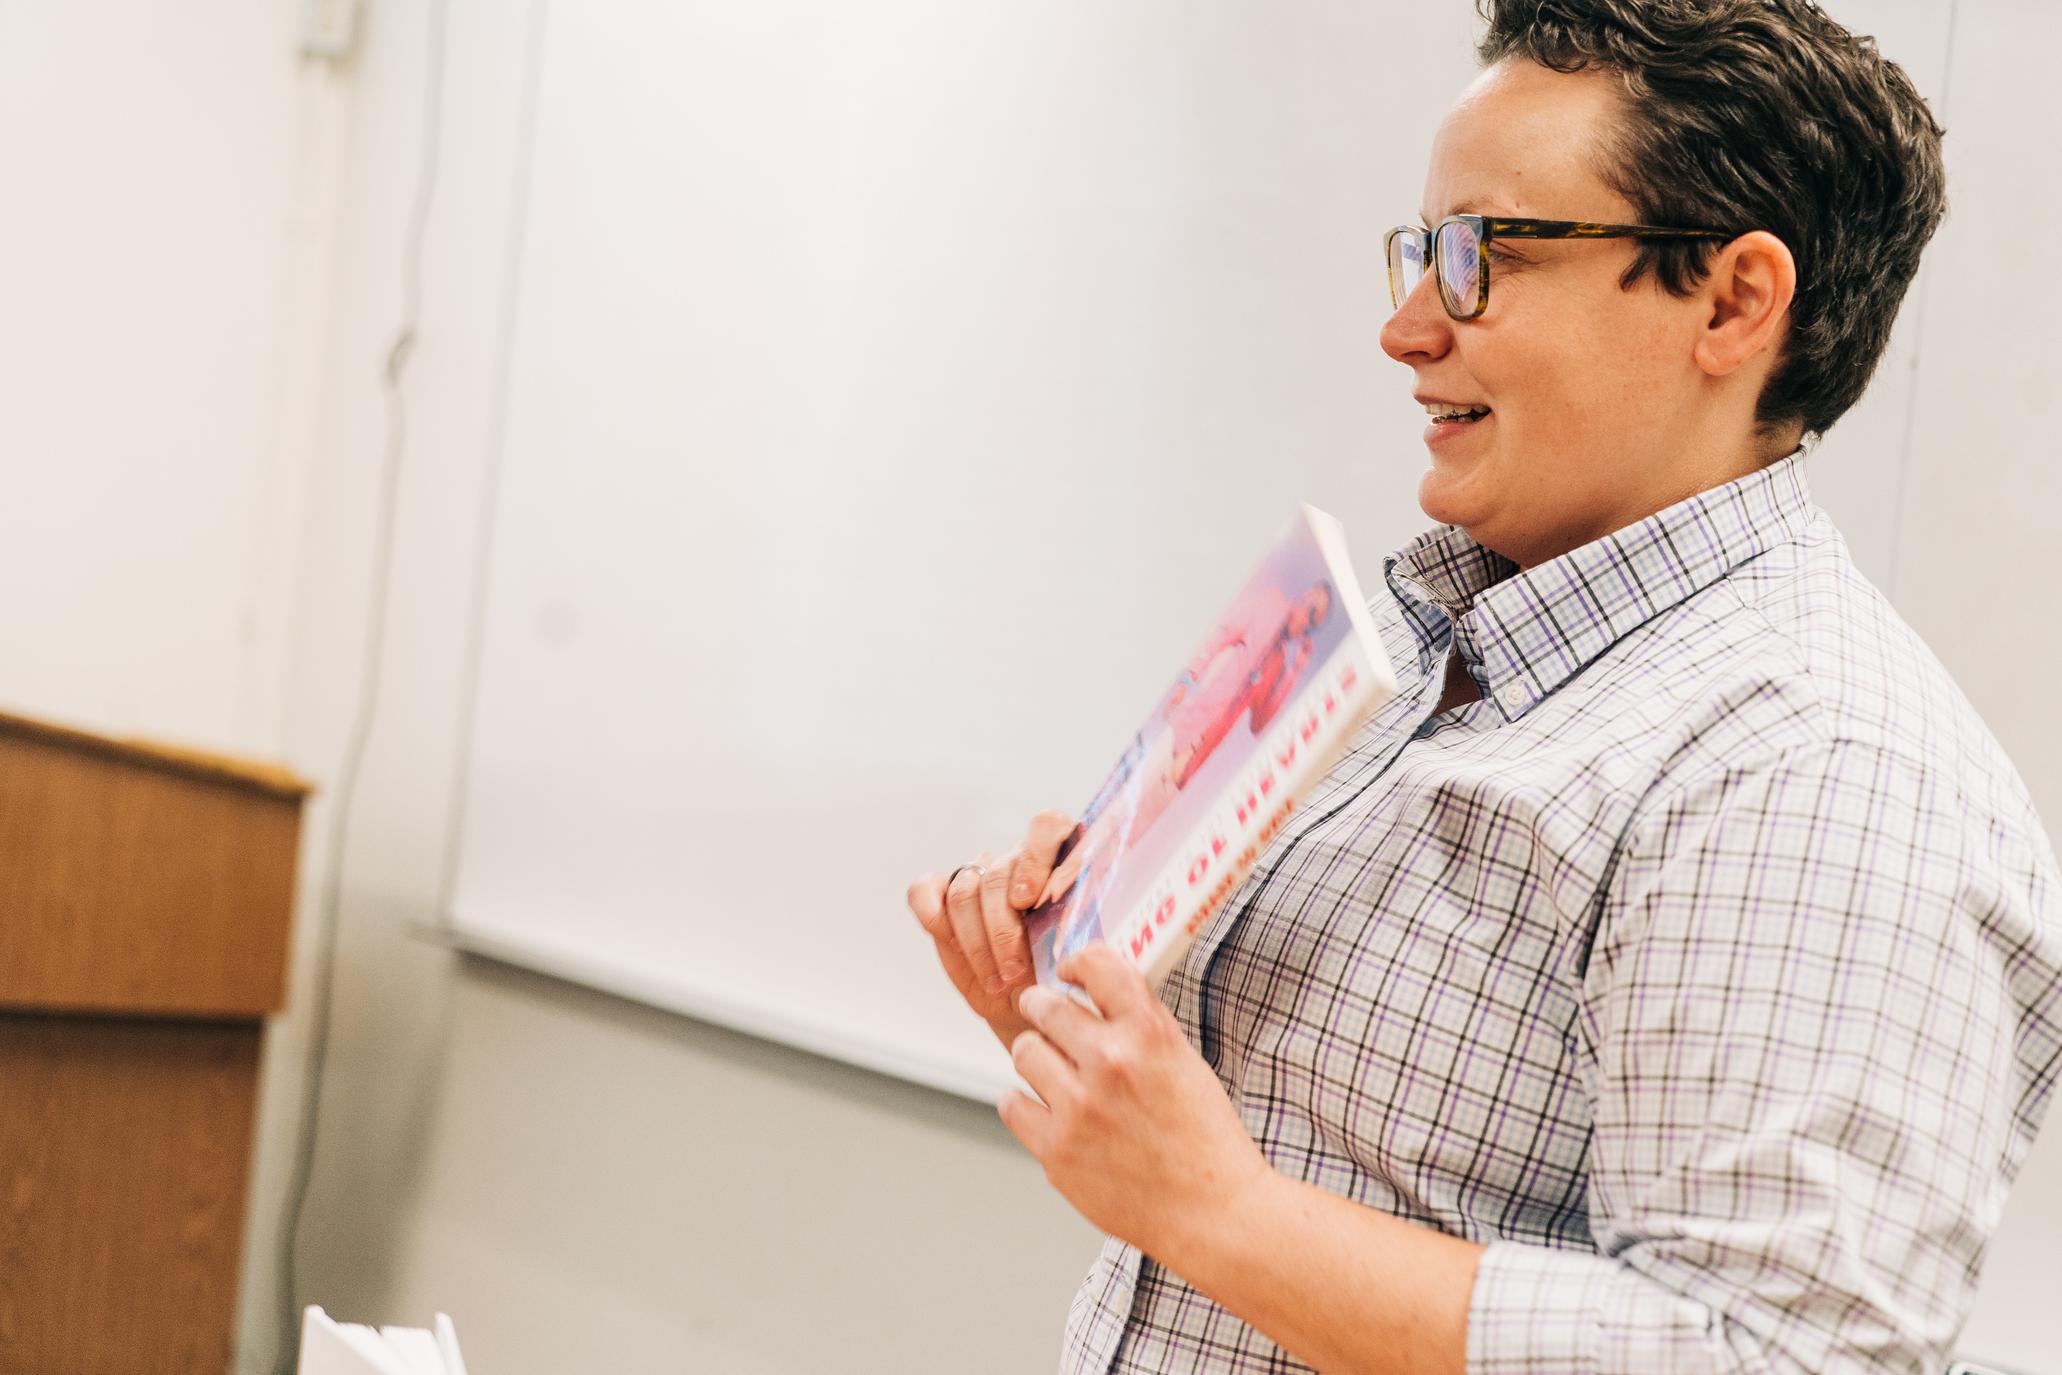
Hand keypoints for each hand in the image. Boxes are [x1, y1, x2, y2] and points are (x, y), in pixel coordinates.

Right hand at [906, 809, 1076, 1048]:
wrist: (1031, 1002)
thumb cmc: (1060, 976)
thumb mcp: (1077, 957)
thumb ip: (1074, 931)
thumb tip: (1071, 930)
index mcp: (1060, 858)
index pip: (1046, 829)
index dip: (1034, 861)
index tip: (1027, 901)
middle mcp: (1017, 859)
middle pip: (998, 876)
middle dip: (1003, 931)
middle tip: (1015, 972)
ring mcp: (979, 875)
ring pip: (965, 891)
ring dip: (976, 943)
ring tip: (995, 980)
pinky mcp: (943, 895)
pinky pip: (925, 890)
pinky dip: (929, 911)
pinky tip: (942, 935)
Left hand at [997, 943, 1271, 1258]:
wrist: (1213, 1212)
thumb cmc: (1204, 1140)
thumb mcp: (1184, 1062)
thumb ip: (1140, 1025)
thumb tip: (1094, 996)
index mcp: (1148, 1033)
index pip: (1095, 964)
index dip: (1076, 963)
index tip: (1068, 972)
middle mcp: (1110, 1062)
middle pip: (1044, 1006)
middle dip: (1042, 1008)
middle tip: (1045, 1017)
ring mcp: (1078, 1107)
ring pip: (1024, 1051)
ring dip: (1035, 1056)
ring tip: (1054, 1072)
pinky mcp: (1056, 1149)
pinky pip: (1011, 1105)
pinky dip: (1025, 1104)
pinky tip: (1046, 1110)